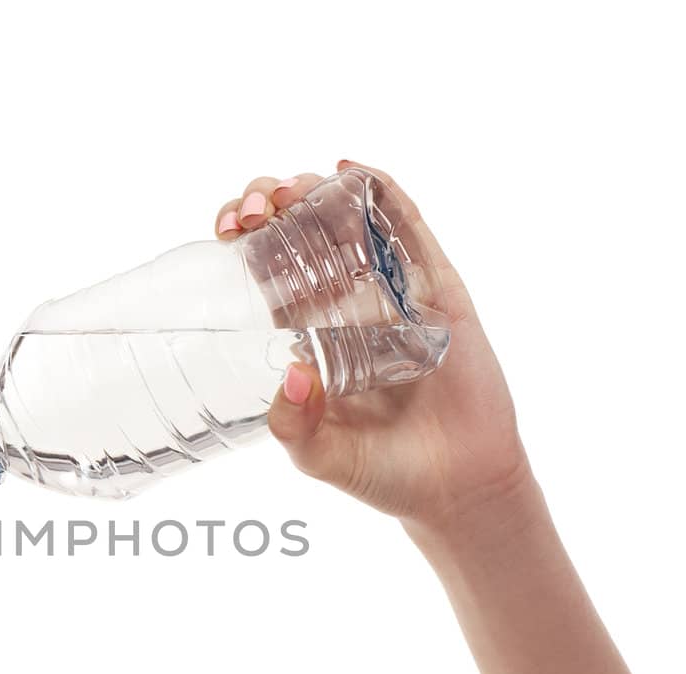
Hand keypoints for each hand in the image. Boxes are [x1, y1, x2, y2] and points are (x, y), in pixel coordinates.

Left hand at [214, 161, 533, 532]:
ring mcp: (394, 294)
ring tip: (292, 188)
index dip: (242, 239)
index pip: (265, 270)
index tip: (226, 230)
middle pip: (299, 234)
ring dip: (316, 193)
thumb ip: (296, 427)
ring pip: (349, 222)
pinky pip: (410, 232)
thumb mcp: (321, 459)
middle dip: (270, 206)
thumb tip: (293, 372)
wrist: (460, 487)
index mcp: (309, 336)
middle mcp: (347, 306)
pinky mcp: (438, 292)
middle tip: (254, 209)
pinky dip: (385, 194)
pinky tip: (355, 173)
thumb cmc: (385, 475)